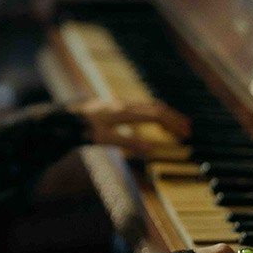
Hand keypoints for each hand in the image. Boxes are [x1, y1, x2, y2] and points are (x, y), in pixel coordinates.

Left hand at [70, 97, 190, 154]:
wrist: (63, 118)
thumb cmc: (82, 130)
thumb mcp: (104, 139)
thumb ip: (128, 143)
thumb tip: (151, 150)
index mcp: (124, 111)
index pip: (156, 115)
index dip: (172, 124)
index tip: (185, 133)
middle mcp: (124, 103)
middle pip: (156, 108)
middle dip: (174, 118)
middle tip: (188, 130)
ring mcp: (120, 102)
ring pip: (149, 105)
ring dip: (165, 115)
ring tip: (177, 126)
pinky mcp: (115, 105)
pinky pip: (140, 107)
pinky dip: (153, 113)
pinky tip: (156, 121)